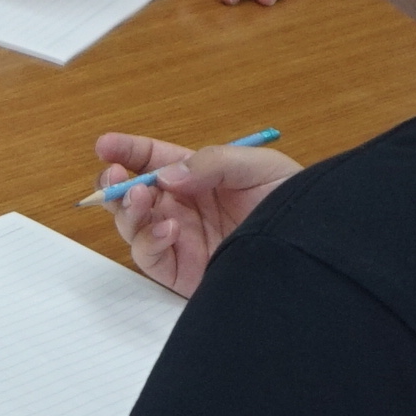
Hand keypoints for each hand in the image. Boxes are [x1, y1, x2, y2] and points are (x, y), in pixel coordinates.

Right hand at [95, 132, 299, 297]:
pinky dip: (149, 241)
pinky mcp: (180, 270)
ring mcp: (179, 239)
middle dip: (115, 184)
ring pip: (132, 224)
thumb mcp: (258, 166)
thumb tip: (165, 175)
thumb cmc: (292, 202)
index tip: (105, 145)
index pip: (154, 159)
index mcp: (198, 176)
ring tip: (141, 197)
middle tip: (114, 177)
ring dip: (128, 210)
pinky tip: (168, 230)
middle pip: (133, 194)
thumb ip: (212, 162)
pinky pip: (149, 255)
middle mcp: (183, 206)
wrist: (311, 249)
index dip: (127, 151)